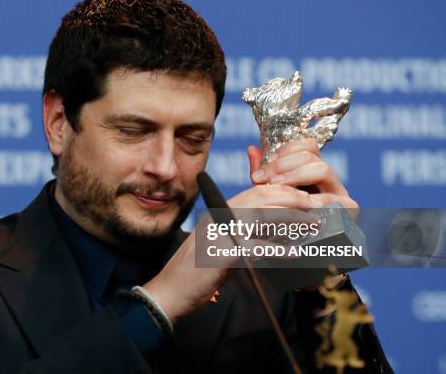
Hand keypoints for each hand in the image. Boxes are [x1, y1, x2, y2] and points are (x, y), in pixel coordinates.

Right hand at [144, 173, 323, 323]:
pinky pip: (254, 247)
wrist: (169, 292)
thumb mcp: (222, 247)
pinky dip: (277, 250)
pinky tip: (295, 254)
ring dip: (291, 219)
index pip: (254, 192)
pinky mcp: (219, 254)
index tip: (304, 199)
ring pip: (260, 215)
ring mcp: (217, 233)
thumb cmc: (195, 273)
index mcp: (218, 213)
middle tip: (314, 205)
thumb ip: (245, 237)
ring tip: (312, 224)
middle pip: (259, 197)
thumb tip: (277, 232)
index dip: (282, 192)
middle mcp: (218, 217)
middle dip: (291, 198)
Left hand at [247, 139, 357, 216]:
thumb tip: (252, 149)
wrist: (298, 252)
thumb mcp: (271, 196)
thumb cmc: (283, 222)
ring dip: (295, 176)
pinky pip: (334, 198)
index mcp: (313, 171)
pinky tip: (297, 205)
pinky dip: (314, 200)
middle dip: (283, 165)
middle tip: (263, 179)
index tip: (265, 165)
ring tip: (276, 188)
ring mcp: (340, 192)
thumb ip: (263, 174)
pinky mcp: (348, 210)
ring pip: (322, 169)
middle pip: (311, 156)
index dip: (285, 150)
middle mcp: (329, 179)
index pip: (307, 146)